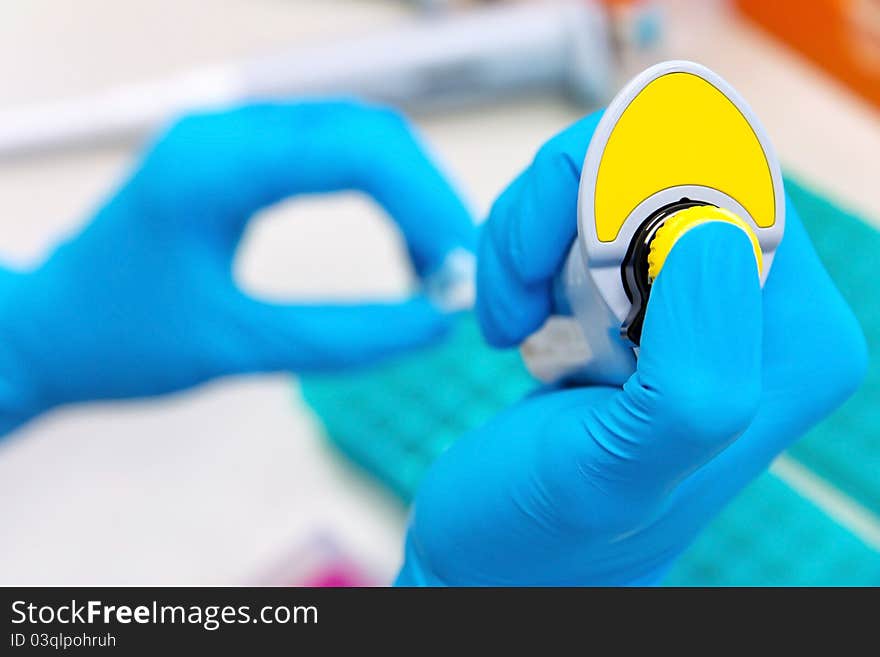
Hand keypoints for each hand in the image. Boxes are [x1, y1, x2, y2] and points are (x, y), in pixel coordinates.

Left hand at [0, 101, 474, 435]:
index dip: (426, 203)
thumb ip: (343, 336)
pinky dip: (378, 195)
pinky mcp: (240, 158)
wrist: (50, 330)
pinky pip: (331, 156)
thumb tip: (434, 326)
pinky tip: (398, 244)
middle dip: (428, 197)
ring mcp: (233, 138)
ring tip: (436, 263)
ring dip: (409, 194)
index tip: (462, 266)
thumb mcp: (237, 346)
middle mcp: (228, 132)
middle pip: (367, 130)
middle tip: (460, 268)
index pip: (357, 151)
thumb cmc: (122, 340)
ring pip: (356, 137)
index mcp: (217, 166)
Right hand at [396, 112, 866, 585]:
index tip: (551, 266)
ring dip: (535, 231)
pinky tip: (518, 315)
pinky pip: (586, 204)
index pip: (733, 174)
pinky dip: (529, 243)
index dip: (621, 186)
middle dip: (566, 207)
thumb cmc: (543, 533)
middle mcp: (765, 309)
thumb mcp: (612, 478)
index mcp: (792, 344)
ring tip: (513, 316)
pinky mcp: (645, 291)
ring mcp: (701, 292)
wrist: (496, 551)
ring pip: (615, 170)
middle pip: (669, 155)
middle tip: (521, 297)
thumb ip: (692, 379)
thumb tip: (715, 233)